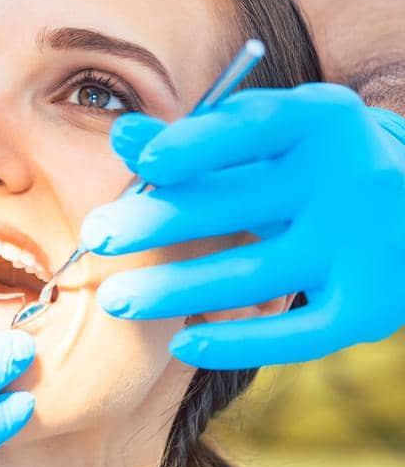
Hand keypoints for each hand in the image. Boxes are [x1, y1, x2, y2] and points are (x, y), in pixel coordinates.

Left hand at [80, 84, 404, 368]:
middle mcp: (352, 178)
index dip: (197, 145)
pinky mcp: (369, 307)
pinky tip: (181, 344)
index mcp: (322, 122)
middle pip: (241, 204)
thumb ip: (193, 138)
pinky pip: (297, 334)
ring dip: (178, 290)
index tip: (141, 163)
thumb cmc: (306, 167)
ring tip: (114, 298)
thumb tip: (123, 135)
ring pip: (255, 274)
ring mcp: (366, 247)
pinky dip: (239, 342)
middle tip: (95, 238)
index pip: (254, 126)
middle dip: (161, 223)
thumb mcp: (263, 141)